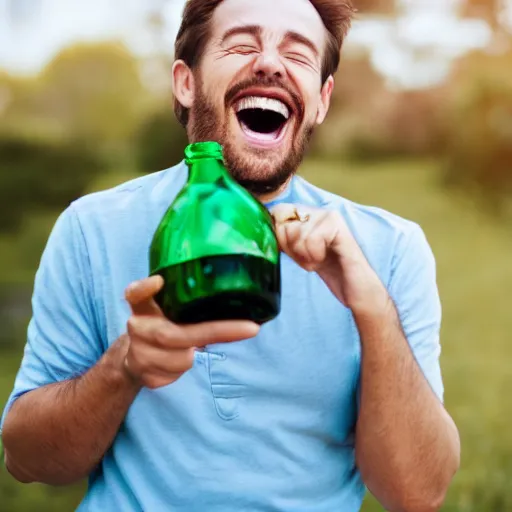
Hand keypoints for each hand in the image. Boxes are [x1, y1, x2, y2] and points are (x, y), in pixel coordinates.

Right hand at [123, 276, 259, 388]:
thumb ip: (189, 301)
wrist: (134, 358)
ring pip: (181, 358)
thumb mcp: (170, 309)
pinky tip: (181, 360)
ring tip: (192, 349)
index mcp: (143, 305)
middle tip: (251, 329)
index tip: (159, 281)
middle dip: (217, 331)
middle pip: (172, 333)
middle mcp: (136, 327)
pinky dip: (185, 368)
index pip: (136, 293)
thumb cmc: (163, 325)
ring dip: (194, 355)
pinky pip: (176, 374)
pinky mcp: (143, 375)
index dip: (145, 288)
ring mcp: (137, 353)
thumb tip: (239, 300)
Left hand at [270, 204, 387, 314]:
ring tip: (317, 261)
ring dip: (304, 255)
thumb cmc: (329, 271)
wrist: (356, 290)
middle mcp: (318, 210)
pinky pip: (311, 239)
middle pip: (284, 222)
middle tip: (308, 259)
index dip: (278, 235)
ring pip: (296, 232)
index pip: (277, 211)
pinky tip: (324, 259)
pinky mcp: (338, 226)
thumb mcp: (300, 254)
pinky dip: (314, 255)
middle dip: (291, 248)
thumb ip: (284, 239)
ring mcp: (329, 215)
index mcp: (308, 214)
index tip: (292, 253)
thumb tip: (261, 231)